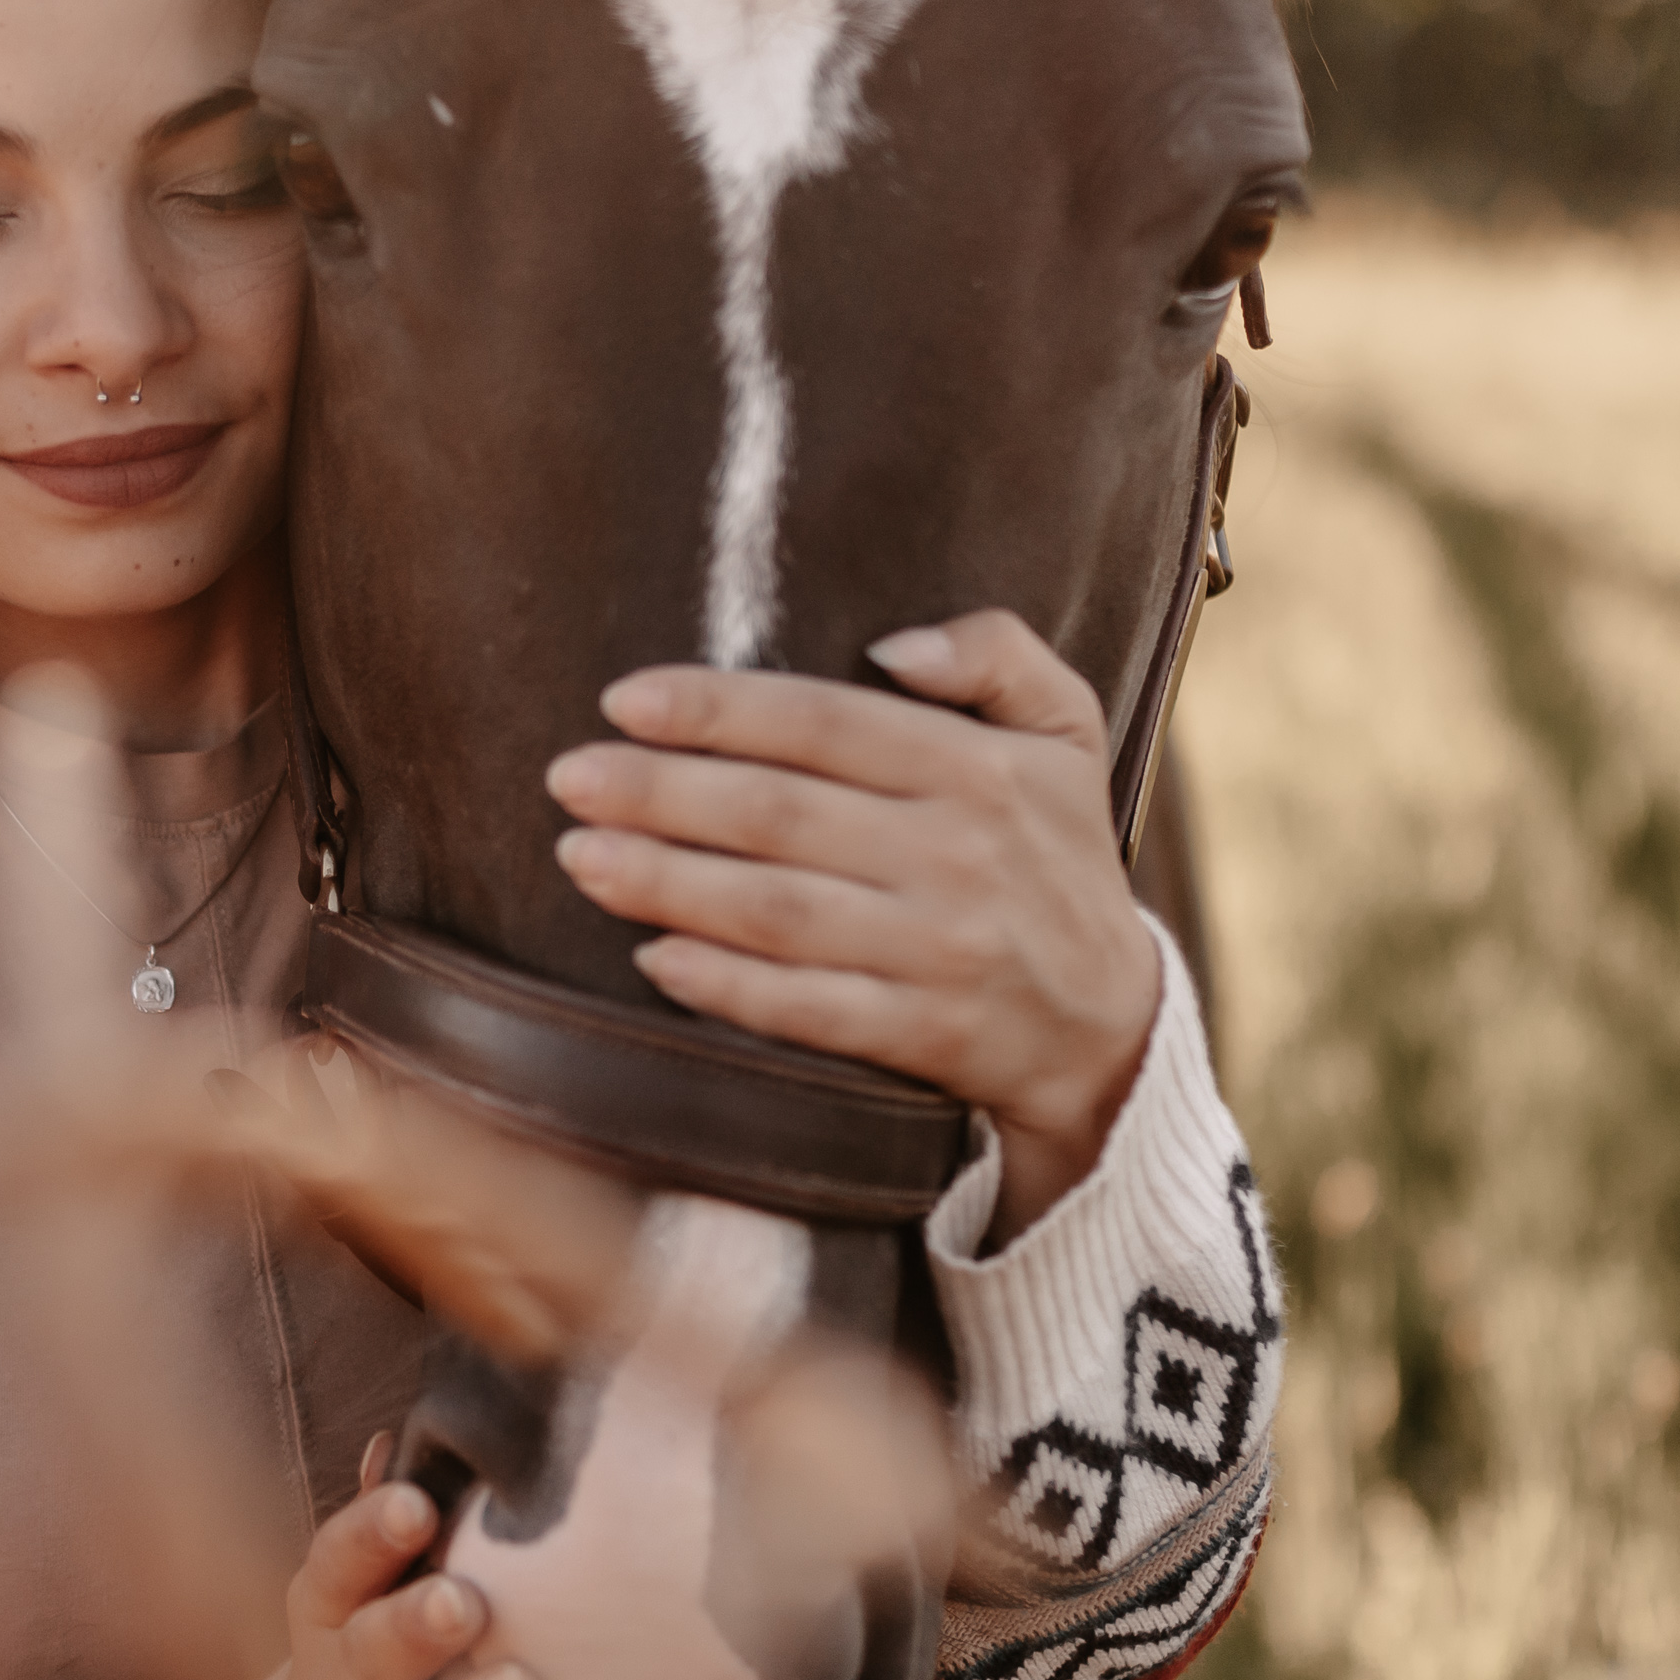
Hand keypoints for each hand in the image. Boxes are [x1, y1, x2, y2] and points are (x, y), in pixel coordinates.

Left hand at [544, 610, 1160, 1226]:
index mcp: (981, 770)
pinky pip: (812, 1011)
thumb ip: (998, 653)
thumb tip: (896, 644)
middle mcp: (960, 856)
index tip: (624, 701)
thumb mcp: (1064, 731)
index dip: (718, 710)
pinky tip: (655, 960)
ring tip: (581, 857)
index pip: (825, 724)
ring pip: (781, 913)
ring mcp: (943, 952)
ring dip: (669, 884)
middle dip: (663, 794)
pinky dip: (730, 988)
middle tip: (570, 777)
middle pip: (783, 815)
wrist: (1109, 1024)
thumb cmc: (1054, 854)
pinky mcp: (927, 1036)